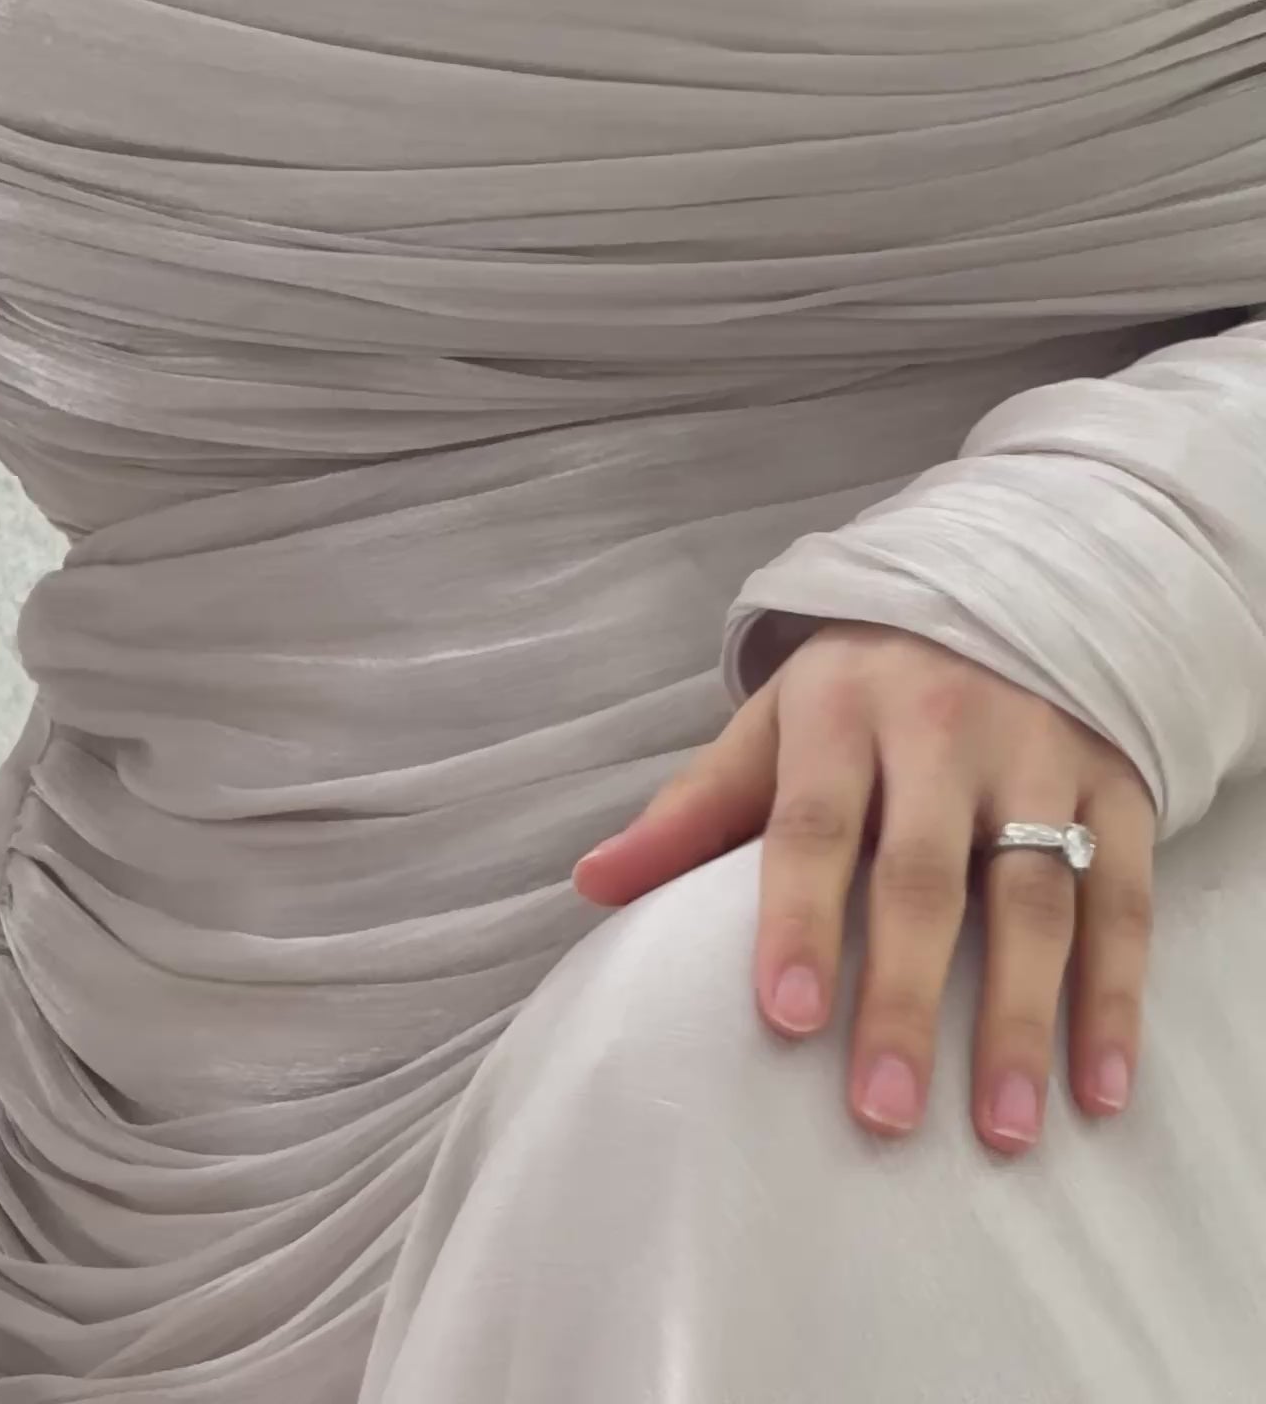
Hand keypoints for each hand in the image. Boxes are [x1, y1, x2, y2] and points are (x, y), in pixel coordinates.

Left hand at [569, 619, 1156, 1155]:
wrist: (1004, 587)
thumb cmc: (865, 687)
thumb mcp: (776, 723)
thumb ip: (695, 811)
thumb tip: (592, 885)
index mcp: (843, 710)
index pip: (813, 822)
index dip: (798, 918)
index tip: (785, 1017)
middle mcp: (945, 728)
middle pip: (923, 874)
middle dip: (903, 994)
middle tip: (881, 1111)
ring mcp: (1039, 757)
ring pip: (1034, 898)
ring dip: (1020, 1019)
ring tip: (1002, 1128)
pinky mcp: (1117, 789)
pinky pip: (1123, 901)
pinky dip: (1117, 998)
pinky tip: (1100, 1088)